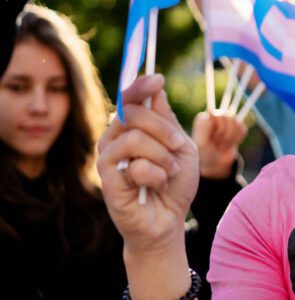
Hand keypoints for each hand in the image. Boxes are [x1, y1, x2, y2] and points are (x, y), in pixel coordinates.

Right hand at [96, 75, 198, 253]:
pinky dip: (157, 176)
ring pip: (135, 138)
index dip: (141, 87)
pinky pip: (136, 166)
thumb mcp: (182, 147)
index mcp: (132, 128)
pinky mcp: (107, 180)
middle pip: (133, 113)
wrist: (169, 219)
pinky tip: (156, 187)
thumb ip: (168, 121)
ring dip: (163, 156)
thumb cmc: (175, 182)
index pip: (129, 99)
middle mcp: (114, 138)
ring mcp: (108, 158)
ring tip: (170, 173)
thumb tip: (156, 90)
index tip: (159, 79)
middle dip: (164, 129)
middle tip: (180, 147)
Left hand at [193, 111, 246, 178]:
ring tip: (222, 144)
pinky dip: (237, 139)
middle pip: (229, 117)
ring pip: (237, 122)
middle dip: (225, 134)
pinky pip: (243, 129)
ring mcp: (227, 120)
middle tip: (217, 143)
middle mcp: (215, 115)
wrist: (215, 163)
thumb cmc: (205, 153)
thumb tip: (210, 110)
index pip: (218, 114)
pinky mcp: (237, 126)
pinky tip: (229, 143)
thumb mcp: (201, 143)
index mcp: (205, 117)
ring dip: (231, 138)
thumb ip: (204, 127)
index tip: (213, 138)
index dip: (219, 128)